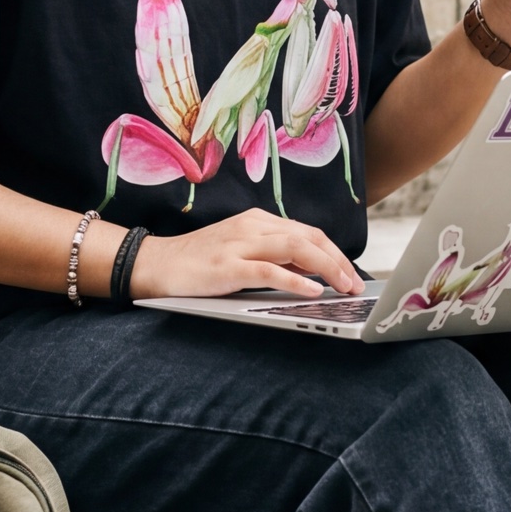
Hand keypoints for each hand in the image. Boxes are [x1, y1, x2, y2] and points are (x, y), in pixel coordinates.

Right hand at [136, 207, 364, 299]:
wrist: (155, 263)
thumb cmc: (198, 262)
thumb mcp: (241, 252)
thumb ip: (273, 258)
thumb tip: (312, 271)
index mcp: (257, 221)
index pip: (308, 232)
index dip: (335, 252)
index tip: (351, 272)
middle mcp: (252, 226)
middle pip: (308, 237)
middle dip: (338, 261)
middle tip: (355, 284)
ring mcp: (239, 245)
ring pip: (295, 248)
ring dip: (326, 268)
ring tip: (343, 286)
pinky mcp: (227, 267)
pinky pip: (269, 271)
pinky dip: (296, 280)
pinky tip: (313, 291)